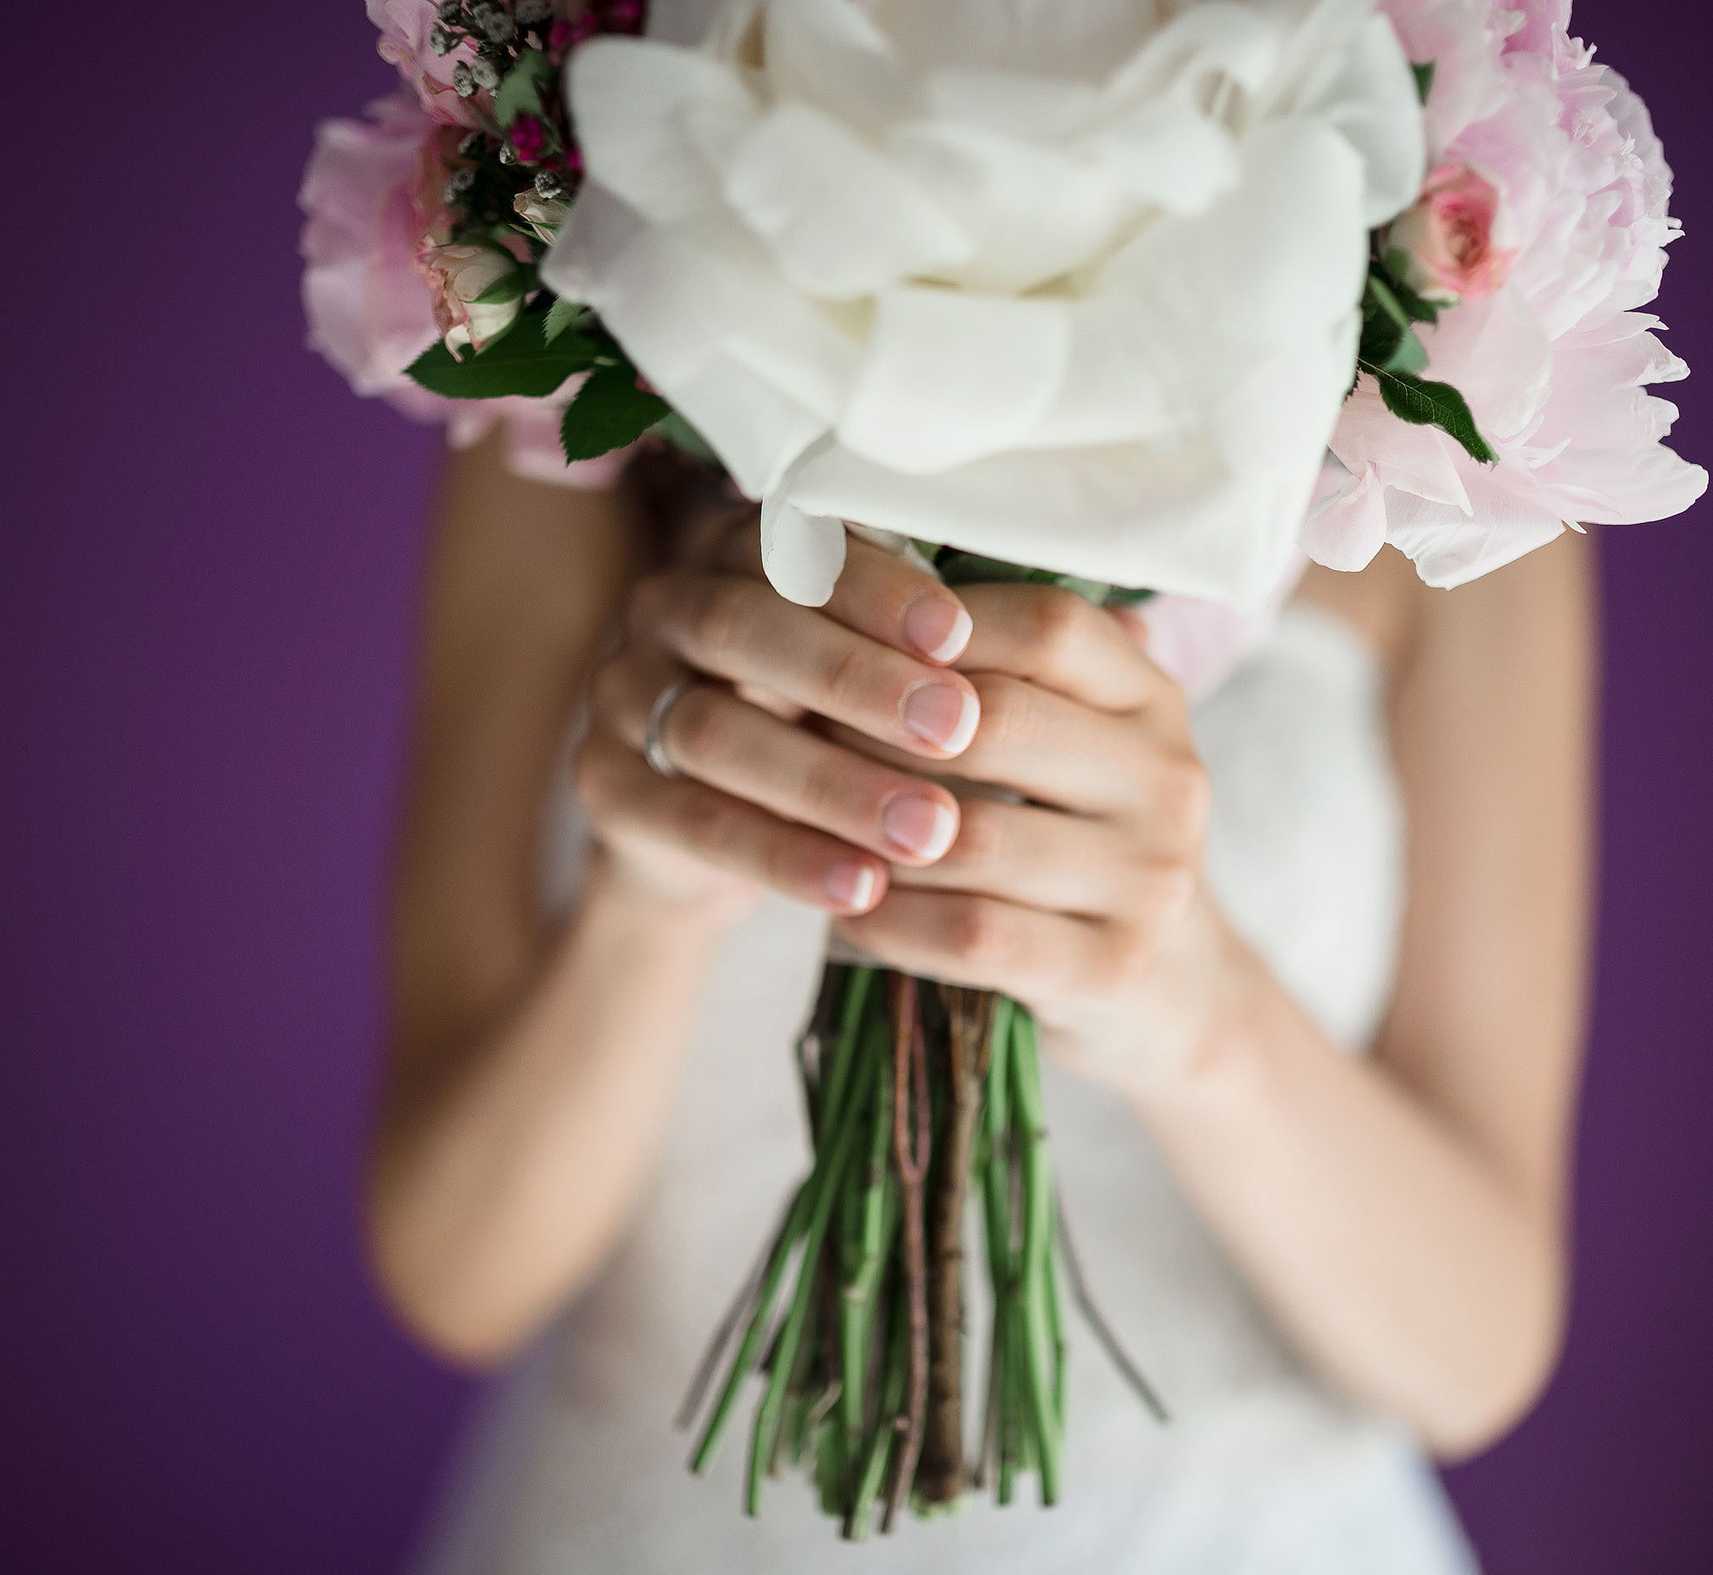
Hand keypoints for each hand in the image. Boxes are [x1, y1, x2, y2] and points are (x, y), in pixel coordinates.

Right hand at [575, 515, 983, 927]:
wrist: (718, 844)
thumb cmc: (830, 729)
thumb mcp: (884, 673)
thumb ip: (951, 641)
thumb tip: (1107, 621)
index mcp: (738, 550)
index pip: (797, 546)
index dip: (878, 589)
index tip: (960, 636)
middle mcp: (667, 607)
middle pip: (745, 628)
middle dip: (858, 679)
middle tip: (956, 729)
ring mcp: (620, 695)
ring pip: (717, 732)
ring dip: (830, 782)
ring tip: (930, 830)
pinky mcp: (605, 788)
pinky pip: (692, 822)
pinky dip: (783, 856)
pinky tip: (863, 889)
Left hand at [828, 583, 1230, 1089]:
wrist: (1161, 988)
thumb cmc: (1068, 838)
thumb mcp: (1061, 742)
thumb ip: (1001, 666)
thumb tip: (865, 554)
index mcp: (1152, 698)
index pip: (1048, 625)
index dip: (934, 624)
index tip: (842, 634)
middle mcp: (1170, 778)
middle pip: (998, 721)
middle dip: (875, 729)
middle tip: (795, 731)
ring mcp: (1151, 878)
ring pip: (970, 836)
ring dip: (867, 832)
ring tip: (802, 821)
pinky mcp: (1112, 968)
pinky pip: (971, 935)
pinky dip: (890, 919)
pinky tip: (844, 907)